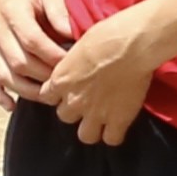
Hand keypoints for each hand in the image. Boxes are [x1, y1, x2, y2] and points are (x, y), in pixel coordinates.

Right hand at [0, 0, 78, 106]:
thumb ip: (61, 13)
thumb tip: (74, 37)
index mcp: (12, 10)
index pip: (32, 41)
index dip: (53, 56)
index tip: (72, 65)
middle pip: (18, 61)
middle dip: (43, 76)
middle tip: (65, 83)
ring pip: (3, 74)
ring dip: (25, 89)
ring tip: (47, 96)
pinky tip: (11, 105)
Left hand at [33, 2, 167, 145]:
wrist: (129, 45)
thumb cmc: (105, 35)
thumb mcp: (77, 47)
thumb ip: (72, 63)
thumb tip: (76, 65)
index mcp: (60, 81)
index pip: (47, 98)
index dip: (58, 95)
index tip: (68, 91)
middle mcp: (73, 101)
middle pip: (65, 117)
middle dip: (75, 111)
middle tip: (88, 102)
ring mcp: (95, 113)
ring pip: (85, 136)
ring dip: (92, 128)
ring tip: (102, 119)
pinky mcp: (118, 120)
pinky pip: (112, 140)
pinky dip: (115, 134)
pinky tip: (119, 124)